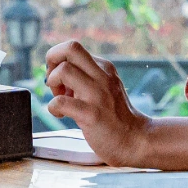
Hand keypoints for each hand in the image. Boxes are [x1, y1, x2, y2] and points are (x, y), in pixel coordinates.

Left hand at [43, 41, 150, 166]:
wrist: (135, 139)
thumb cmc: (115, 116)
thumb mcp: (104, 87)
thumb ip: (84, 77)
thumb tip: (54, 74)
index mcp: (104, 68)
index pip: (73, 48)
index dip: (58, 60)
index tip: (60, 79)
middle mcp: (102, 76)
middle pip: (71, 47)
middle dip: (52, 60)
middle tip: (55, 81)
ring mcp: (98, 94)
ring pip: (64, 71)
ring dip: (53, 84)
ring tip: (60, 98)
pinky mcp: (92, 114)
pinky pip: (61, 102)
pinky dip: (53, 107)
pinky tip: (61, 115)